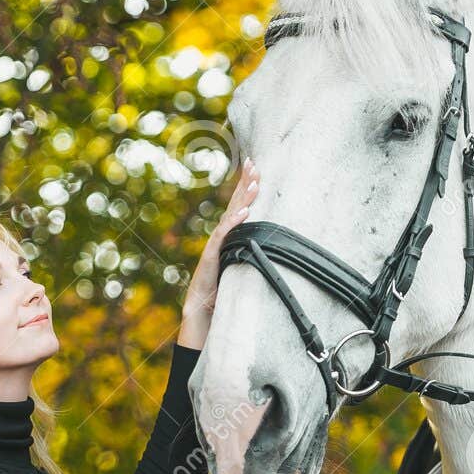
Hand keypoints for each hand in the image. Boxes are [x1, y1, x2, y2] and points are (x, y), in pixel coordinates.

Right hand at [178, 158, 258, 347]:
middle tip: (255, 163)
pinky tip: (245, 212)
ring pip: (231, 216)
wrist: (201, 309)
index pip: (238, 204)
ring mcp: (216, 244)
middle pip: (234, 203)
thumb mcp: (240, 265)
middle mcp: (221, 235)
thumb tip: (271, 243)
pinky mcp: (213, 255)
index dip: (245, 185)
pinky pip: (225, 235)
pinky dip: (235, 222)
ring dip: (244, 199)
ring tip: (255, 183)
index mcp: (228, 234)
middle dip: (245, 182)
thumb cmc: (221, 290)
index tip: (255, 166)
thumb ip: (249, 251)